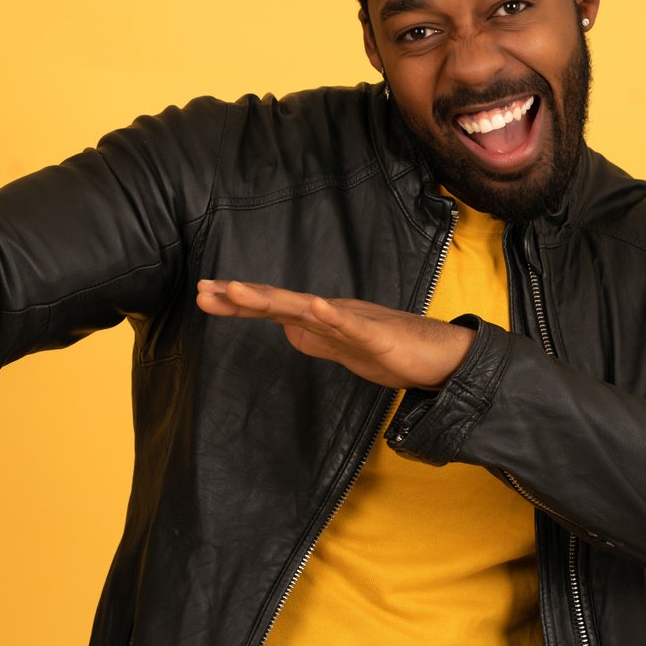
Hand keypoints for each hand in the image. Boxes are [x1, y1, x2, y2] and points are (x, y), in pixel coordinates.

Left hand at [195, 279, 473, 390]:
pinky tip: (314, 306)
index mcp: (321, 320)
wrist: (440, 356)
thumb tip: (286, 330)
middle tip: (205, 289)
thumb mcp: (342, 349)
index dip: (239, 301)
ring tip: (239, 291)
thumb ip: (315, 339)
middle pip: (280, 303)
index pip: (273, 308)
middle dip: (241, 296)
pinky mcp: (378, 336)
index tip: (204, 294)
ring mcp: (354, 321)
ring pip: (306, 308)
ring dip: (272, 299)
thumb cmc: (393, 351)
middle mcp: (332, 313)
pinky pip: (351, 325)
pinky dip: (331, 315)